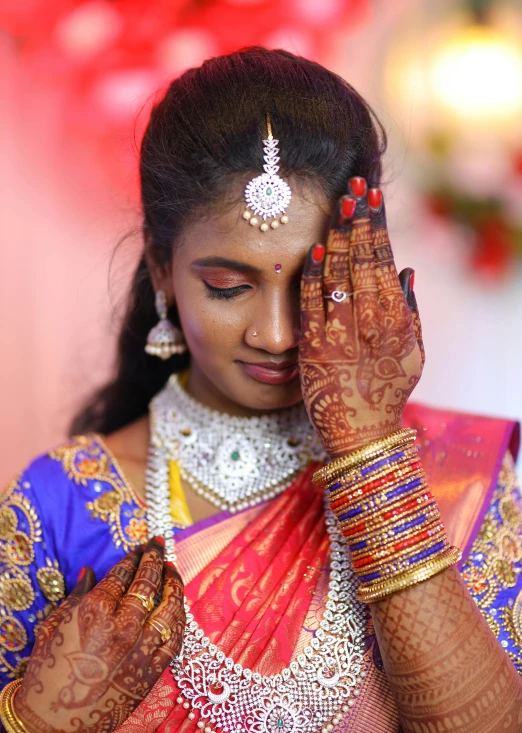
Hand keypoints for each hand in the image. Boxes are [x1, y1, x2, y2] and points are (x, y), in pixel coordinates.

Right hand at [14, 537, 184, 732]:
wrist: (54, 722)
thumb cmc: (49, 672)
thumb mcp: (54, 626)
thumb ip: (77, 596)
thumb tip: (90, 572)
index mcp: (95, 611)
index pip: (122, 574)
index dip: (133, 557)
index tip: (140, 548)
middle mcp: (122, 626)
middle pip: (147, 584)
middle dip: (155, 559)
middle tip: (159, 545)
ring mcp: (140, 649)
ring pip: (168, 608)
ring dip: (174, 585)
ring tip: (173, 570)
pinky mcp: (152, 671)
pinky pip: (175, 640)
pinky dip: (179, 621)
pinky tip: (178, 608)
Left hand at [299, 177, 423, 457]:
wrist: (360, 433)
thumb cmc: (387, 392)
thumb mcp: (413, 354)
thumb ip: (410, 311)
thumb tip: (407, 269)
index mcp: (396, 320)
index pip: (385, 261)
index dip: (378, 226)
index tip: (373, 196)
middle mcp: (370, 323)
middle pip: (363, 260)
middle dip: (358, 219)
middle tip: (353, 185)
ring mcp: (340, 333)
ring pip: (339, 275)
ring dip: (338, 236)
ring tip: (337, 204)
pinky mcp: (313, 346)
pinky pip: (313, 303)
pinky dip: (314, 275)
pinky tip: (315, 248)